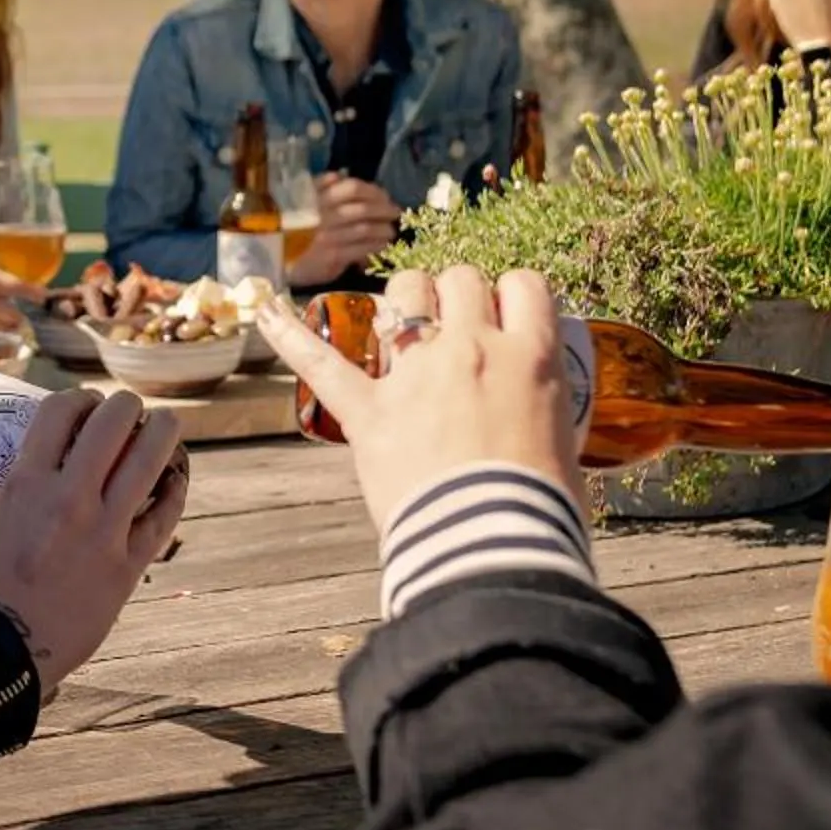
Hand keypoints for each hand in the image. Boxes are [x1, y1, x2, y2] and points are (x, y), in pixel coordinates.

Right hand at [0, 388, 187, 698]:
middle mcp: (67, 498)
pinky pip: (165, 513)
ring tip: (165, 426)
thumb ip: (32, 493)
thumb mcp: (1, 519)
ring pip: (151, 457)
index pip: (60, 410)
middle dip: (126, 407)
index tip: (87, 404)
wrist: (0, 648)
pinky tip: (173, 481)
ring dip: (163, 431)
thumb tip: (61, 469)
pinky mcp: (129, 565)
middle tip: (128, 414)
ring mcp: (103, 531)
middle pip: (112, 420)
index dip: (79, 397)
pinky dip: (173, 489)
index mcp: (25, 483)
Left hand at [257, 266, 580, 532]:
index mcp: (531, 359)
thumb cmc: (539, 511)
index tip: (507, 316)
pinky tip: (267, 313)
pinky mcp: (369, 411)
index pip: (525, 286)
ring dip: (405, 300)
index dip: (513, 296)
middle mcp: (474, 351)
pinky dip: (289, 336)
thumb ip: (547, 413)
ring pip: (404, 294)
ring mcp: (417, 376)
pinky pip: (321, 362)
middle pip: (462, 281)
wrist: (491, 549)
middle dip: (458, 294)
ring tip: (402, 321)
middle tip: (455, 325)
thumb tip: (539, 417)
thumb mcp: (563, 447)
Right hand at [289, 174, 401, 285]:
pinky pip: (363, 248)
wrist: (279, 262)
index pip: (352, 188)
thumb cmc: (294, 230)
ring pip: (366, 228)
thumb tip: (339, 176)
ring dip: (383, 229)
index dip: (373, 191)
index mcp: (317, 198)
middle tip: (394, 213)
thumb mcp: (302, 203)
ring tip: (389, 231)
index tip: (384, 196)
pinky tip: (381, 245)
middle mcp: (323, 214)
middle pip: (363, 208)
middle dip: (384, 210)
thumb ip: (319, 187)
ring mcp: (328, 235)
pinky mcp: (333, 255)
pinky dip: (376, 246)